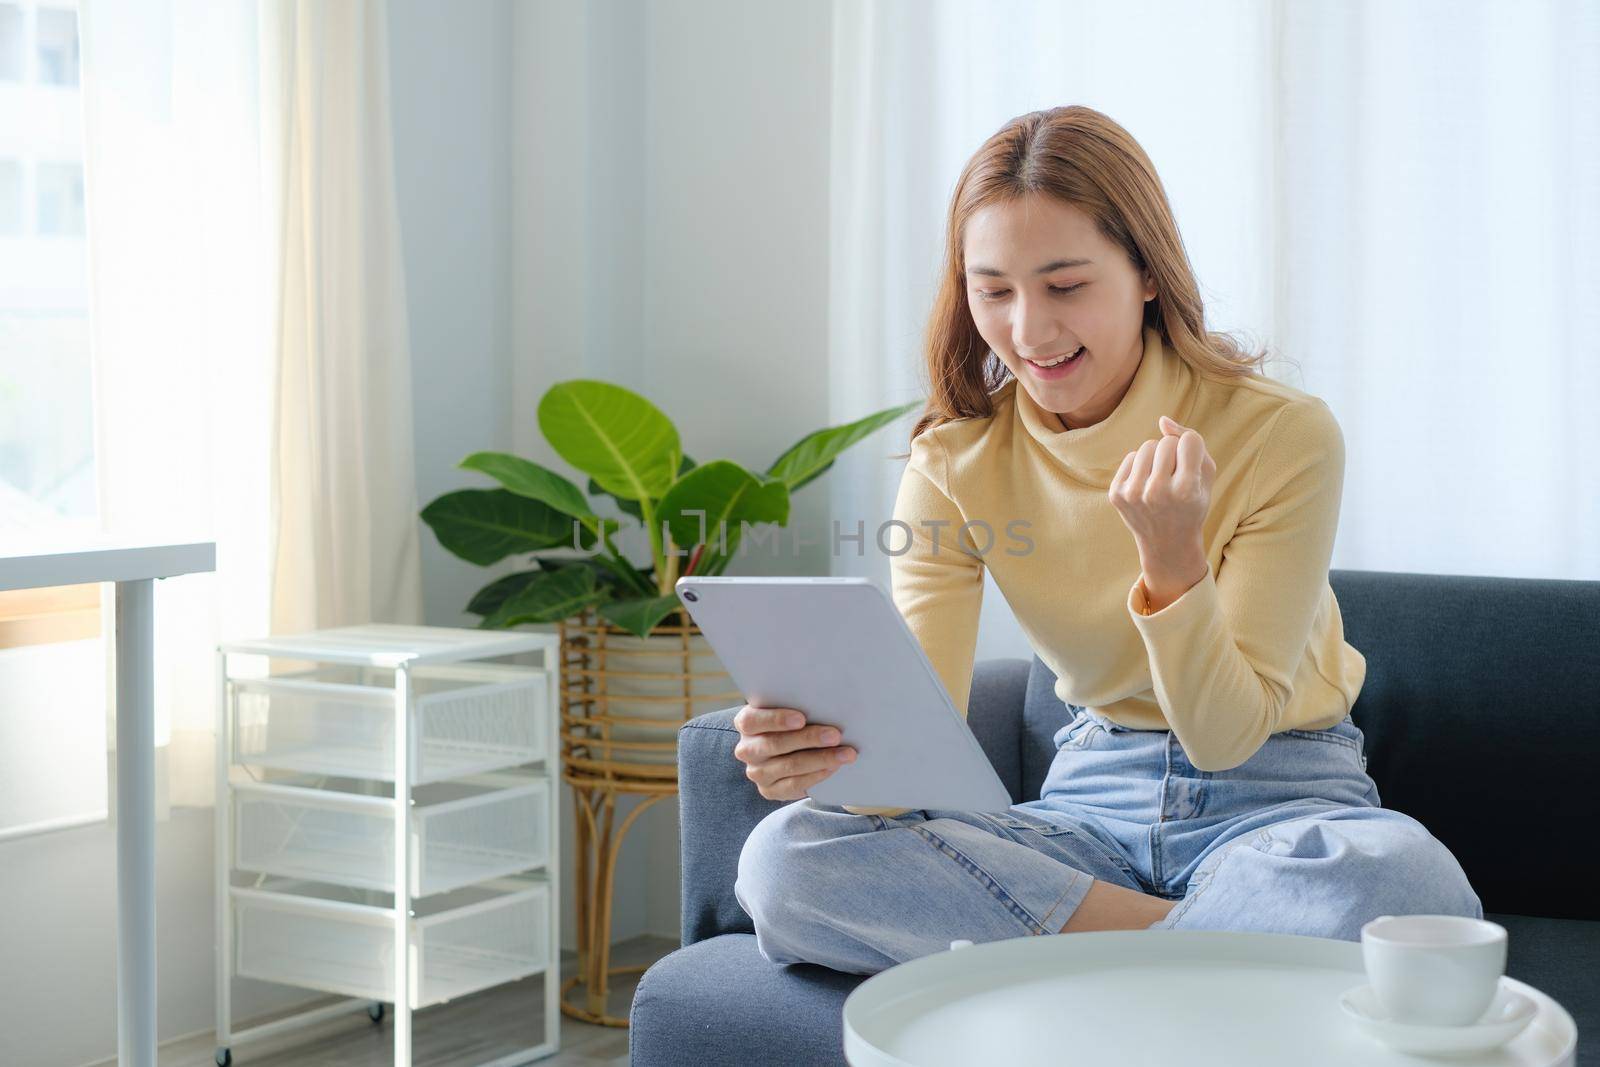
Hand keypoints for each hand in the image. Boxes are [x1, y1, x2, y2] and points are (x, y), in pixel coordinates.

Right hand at [731, 704, 856, 801]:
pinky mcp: (769, 790)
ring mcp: (756, 772)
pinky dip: (816, 775)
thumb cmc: (790, 723)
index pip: (753, 721)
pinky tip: (832, 768)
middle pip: (775, 744)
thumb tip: (826, 704)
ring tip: (845, 754)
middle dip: (809, 739)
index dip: (776, 719)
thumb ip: (798, 706)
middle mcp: (746, 749)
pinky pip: (794, 785)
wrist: (786, 750)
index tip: (801, 718)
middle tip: (835, 735)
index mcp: (746, 723)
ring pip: (788, 766)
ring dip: (820, 759)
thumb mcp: (788, 711)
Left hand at [1109, 415, 1213, 589]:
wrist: (1167, 543)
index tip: (1191, 467)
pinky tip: (1146, 485)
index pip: (1189, 440)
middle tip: (1176, 476)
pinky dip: (1140, 466)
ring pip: (1146, 446)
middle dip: (1173, 452)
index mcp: (1186, 490)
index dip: (1191, 449)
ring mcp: (1133, 494)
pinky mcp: (1116, 494)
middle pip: (1166, 442)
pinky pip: (1130, 457)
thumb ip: (1192, 442)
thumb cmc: (1192, 504)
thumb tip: (1162, 420)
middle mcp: (1157, 492)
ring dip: (1156, 457)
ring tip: (1161, 478)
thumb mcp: (1205, 476)